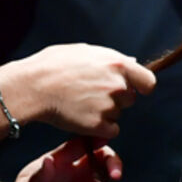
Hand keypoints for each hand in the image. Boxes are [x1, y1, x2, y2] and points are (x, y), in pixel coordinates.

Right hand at [1, 43, 155, 137]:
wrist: (33, 87)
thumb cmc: (54, 65)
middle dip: (116, 97)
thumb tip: (132, 61)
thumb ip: (111, 58)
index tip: (137, 90)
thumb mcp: (84, 51)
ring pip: (117, 114)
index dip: (142, 86)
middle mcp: (118, 86)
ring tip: (80, 102)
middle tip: (91, 93)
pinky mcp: (98, 125)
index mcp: (118, 64)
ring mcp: (109, 106)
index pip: (148, 81)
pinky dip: (100, 128)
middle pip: (130, 99)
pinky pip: (110, 130)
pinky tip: (82, 117)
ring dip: (105, 112)